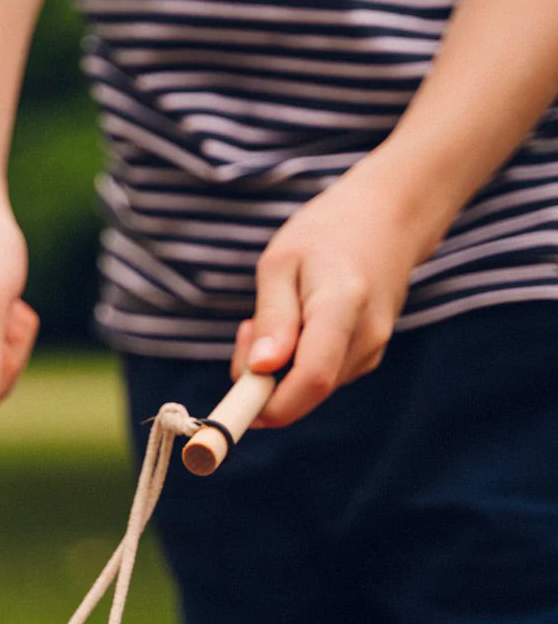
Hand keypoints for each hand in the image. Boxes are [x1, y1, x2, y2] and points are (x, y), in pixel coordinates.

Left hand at [231, 152, 445, 426]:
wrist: (388, 218)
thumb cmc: (325, 234)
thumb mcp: (281, 264)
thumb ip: (272, 319)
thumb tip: (261, 370)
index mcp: (343, 306)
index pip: (311, 378)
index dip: (270, 405)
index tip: (235, 402)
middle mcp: (366, 337)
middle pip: (305, 392)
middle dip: (262, 381)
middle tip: (247, 329)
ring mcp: (372, 350)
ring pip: (309, 388)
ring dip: (277, 369)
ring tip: (276, 313)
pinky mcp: (367, 356)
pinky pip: (318, 377)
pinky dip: (295, 363)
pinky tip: (296, 323)